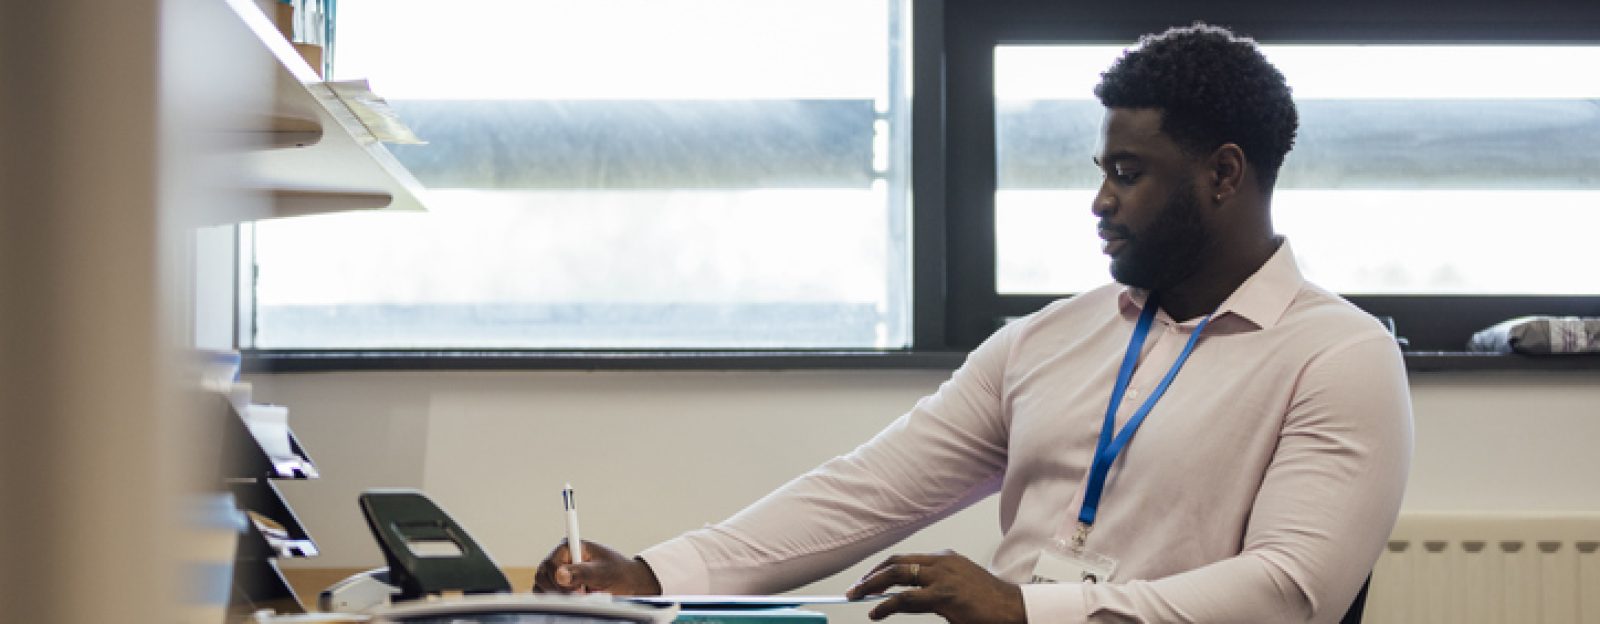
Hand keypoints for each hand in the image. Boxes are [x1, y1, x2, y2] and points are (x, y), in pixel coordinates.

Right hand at [531, 538, 663, 595]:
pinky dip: (554, 600)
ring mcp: (556, 571)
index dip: (559, 579)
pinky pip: (544, 594)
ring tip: (580, 597)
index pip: (551, 563)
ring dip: (557, 595)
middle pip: (542, 575)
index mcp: (569, 546)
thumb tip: (560, 575)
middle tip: (580, 596)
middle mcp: (560, 557)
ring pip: (541, 585)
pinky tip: (571, 601)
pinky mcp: (556, 585)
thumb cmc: (616, 572)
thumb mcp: (602, 572)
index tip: (577, 591)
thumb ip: (582, 572)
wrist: (625, 583)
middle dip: (558, 590)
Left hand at [845, 550, 1024, 623]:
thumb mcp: (955, 591)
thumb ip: (930, 591)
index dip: (881, 569)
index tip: (867, 580)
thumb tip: (901, 600)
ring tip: (856, 596)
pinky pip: (906, 598)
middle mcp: (941, 562)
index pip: (904, 559)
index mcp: (945, 558)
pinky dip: (886, 605)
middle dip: (871, 576)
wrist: (1014, 609)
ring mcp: (943, 576)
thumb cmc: (987, 604)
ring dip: (871, 586)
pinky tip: (876, 612)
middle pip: (896, 563)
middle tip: (854, 588)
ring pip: (897, 575)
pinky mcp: (945, 595)